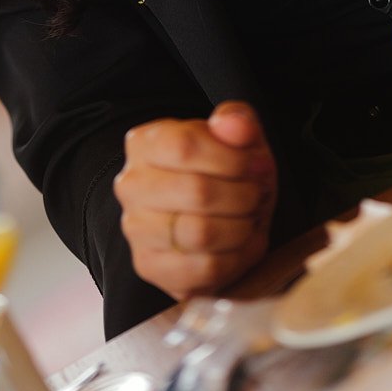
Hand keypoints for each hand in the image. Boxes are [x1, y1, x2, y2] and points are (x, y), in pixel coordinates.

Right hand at [113, 101, 276, 301]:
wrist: (213, 212)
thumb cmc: (223, 168)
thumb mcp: (235, 135)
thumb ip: (236, 120)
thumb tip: (233, 125)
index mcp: (144, 143)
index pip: (184, 147)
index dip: (232, 159)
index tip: (258, 164)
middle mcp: (131, 185)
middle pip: (197, 192)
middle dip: (243, 195)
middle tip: (259, 194)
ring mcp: (137, 230)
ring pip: (200, 234)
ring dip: (242, 227)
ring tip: (252, 217)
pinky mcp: (151, 267)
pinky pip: (204, 270)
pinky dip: (237, 258)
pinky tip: (246, 243)